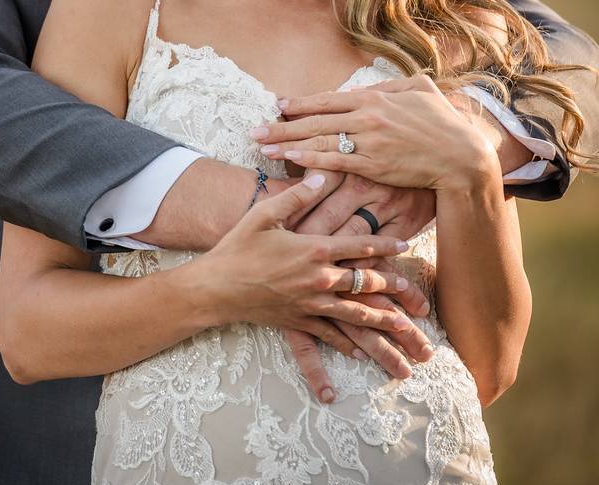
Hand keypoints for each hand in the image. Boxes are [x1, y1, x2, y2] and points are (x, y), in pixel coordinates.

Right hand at [192, 175, 422, 401]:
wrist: (214, 288)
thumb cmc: (236, 248)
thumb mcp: (264, 214)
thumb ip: (297, 196)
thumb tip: (322, 175)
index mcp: (314, 249)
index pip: (360, 246)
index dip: (385, 245)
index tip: (405, 245)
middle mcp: (319, 278)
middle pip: (365, 282)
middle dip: (392, 285)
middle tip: (413, 290)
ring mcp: (309, 303)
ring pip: (355, 313)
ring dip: (381, 320)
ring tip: (402, 326)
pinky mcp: (297, 322)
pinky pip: (328, 335)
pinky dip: (346, 344)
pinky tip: (360, 352)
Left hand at [253, 75, 500, 189]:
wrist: (461, 156)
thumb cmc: (442, 123)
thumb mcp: (419, 91)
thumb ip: (388, 88)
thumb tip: (364, 90)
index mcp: (374, 98)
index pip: (327, 100)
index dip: (299, 104)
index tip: (278, 106)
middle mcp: (366, 117)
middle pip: (314, 120)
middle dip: (281, 126)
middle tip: (254, 130)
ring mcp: (368, 142)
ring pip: (319, 141)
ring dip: (287, 144)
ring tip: (263, 147)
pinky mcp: (372, 166)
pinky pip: (334, 162)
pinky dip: (310, 160)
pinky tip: (290, 160)